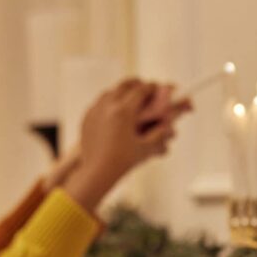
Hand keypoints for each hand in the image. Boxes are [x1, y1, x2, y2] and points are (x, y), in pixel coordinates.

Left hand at [62, 78, 191, 211]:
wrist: (97, 172)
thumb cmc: (122, 161)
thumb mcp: (146, 148)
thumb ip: (160, 134)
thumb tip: (170, 125)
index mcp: (124, 111)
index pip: (141, 90)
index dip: (151, 87)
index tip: (157, 87)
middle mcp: (108, 106)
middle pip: (124, 85)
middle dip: (136, 84)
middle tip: (144, 87)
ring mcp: (95, 110)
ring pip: (110, 92)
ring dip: (122, 91)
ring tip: (129, 98)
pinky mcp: (87, 118)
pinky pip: (99, 103)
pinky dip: (108, 102)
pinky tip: (114, 110)